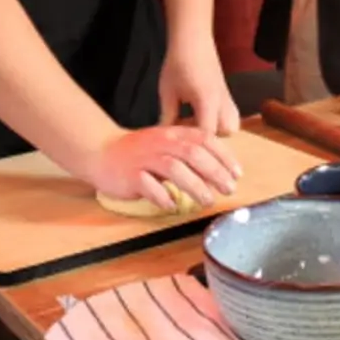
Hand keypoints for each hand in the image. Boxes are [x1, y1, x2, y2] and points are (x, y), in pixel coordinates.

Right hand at [88, 125, 241, 210]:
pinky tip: (172, 205)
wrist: (101, 151)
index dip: (224, 156)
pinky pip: (149, 186)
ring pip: (174, 169)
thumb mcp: (167, 145)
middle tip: (229, 189)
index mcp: (173, 134)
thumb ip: (190, 155)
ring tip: (207, 201)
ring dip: (194, 186)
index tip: (237, 173)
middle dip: (215, 172)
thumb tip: (219, 173)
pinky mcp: (131, 175)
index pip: (204, 140)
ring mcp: (145, 158)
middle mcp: (161, 143)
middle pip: (193, 154)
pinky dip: (163, 196)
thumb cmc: (140, 152)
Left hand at [159, 34, 240, 136]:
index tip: (179, 143)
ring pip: (232, 124)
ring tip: (195, 122)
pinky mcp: (227, 93)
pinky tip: (200, 113)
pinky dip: (219, 120)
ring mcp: (227, 97)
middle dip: (209, 137)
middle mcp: (222, 101)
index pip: (207, 134)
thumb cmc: (178, 63)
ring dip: (217, 129)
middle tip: (188, 130)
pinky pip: (230, 114)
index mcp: (207, 101)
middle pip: (227, 132)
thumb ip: (167, 118)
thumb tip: (162, 138)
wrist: (192, 39)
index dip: (194, 144)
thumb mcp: (168, 92)